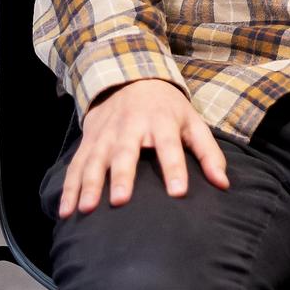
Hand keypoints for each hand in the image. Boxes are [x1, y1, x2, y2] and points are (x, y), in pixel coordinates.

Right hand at [58, 77, 229, 216]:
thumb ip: (208, 153)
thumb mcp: (192, 122)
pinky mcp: (88, 142)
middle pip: (126, 152)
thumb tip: (224, 184)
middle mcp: (130, 127)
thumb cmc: (167, 108)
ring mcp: (106, 135)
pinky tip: (66, 211)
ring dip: (89, 184)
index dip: (175, 168)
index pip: (169, 145)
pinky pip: (76, 166)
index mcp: (161, 121)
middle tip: (121, 201)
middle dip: (122, 176)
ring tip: (87, 209)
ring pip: (95, 160)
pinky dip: (69, 188)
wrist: (129, 78)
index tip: (179, 192)